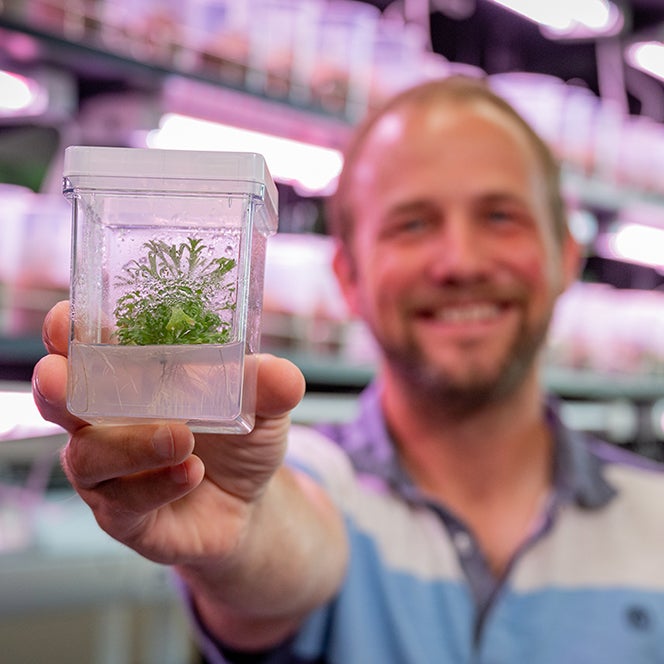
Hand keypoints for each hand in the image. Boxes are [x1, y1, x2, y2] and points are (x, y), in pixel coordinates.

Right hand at [32, 301, 305, 565]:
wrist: (249, 504)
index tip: (67, 322)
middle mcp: (105, 422)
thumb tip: (283, 376)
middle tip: (63, 377)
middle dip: (57, 386)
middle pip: (61, 401)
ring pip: (90, 456)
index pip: (85, 349)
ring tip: (181, 437)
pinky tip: (192, 472)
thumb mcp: (262, 406)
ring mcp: (109, 472)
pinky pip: (124, 503)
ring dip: (132, 443)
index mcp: (130, 380)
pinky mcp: (122, 516)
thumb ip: (268, 386)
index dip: (68, 332)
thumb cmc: (239, 440)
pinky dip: (159, 484)